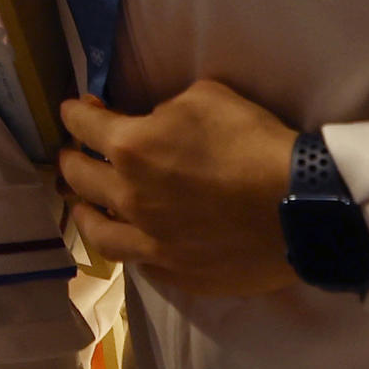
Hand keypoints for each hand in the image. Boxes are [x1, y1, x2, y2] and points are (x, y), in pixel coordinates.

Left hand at [58, 81, 299, 296]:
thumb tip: (154, 125)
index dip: (75, 114)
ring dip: (83, 212)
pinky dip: (127, 244)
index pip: (84, 126)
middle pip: (80, 179)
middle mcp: (128, 197)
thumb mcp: (207, 96)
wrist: (297, 207)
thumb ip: (167, 110)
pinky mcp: (174, 272)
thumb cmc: (253, 142)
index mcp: (131, 148)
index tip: (74, 110)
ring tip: (82, 205)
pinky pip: (136, 261)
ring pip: (97, 231)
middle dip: (71, 160)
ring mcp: (149, 241)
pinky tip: (129, 238)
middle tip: (73, 154)